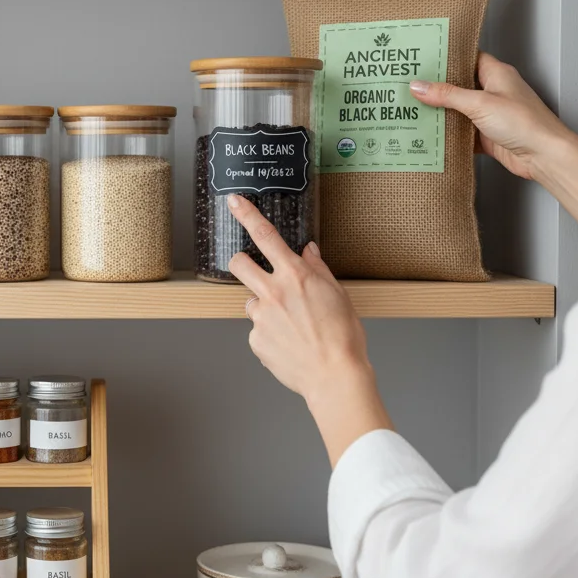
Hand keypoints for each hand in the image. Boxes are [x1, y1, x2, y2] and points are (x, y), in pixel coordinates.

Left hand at [224, 194, 392, 465]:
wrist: (335, 376)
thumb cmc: (343, 337)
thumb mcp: (338, 295)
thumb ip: (318, 270)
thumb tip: (308, 251)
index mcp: (295, 276)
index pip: (265, 235)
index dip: (246, 214)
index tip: (234, 201)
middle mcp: (273, 292)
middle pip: (239, 264)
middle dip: (242, 262)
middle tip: (255, 272)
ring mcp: (260, 317)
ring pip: (250, 301)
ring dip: (264, 306)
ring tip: (290, 325)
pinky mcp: (255, 340)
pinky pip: (257, 330)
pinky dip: (270, 334)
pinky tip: (289, 343)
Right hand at [409, 51, 573, 180]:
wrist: (543, 156)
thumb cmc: (525, 123)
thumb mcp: (479, 103)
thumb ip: (447, 95)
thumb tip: (420, 86)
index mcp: (496, 74)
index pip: (468, 58)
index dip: (447, 58)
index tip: (424, 58)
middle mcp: (493, 91)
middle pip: (459, 85)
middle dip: (437, 87)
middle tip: (411, 85)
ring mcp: (490, 114)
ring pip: (458, 110)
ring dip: (441, 112)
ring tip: (414, 109)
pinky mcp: (486, 135)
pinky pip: (461, 132)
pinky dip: (448, 134)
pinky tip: (432, 135)